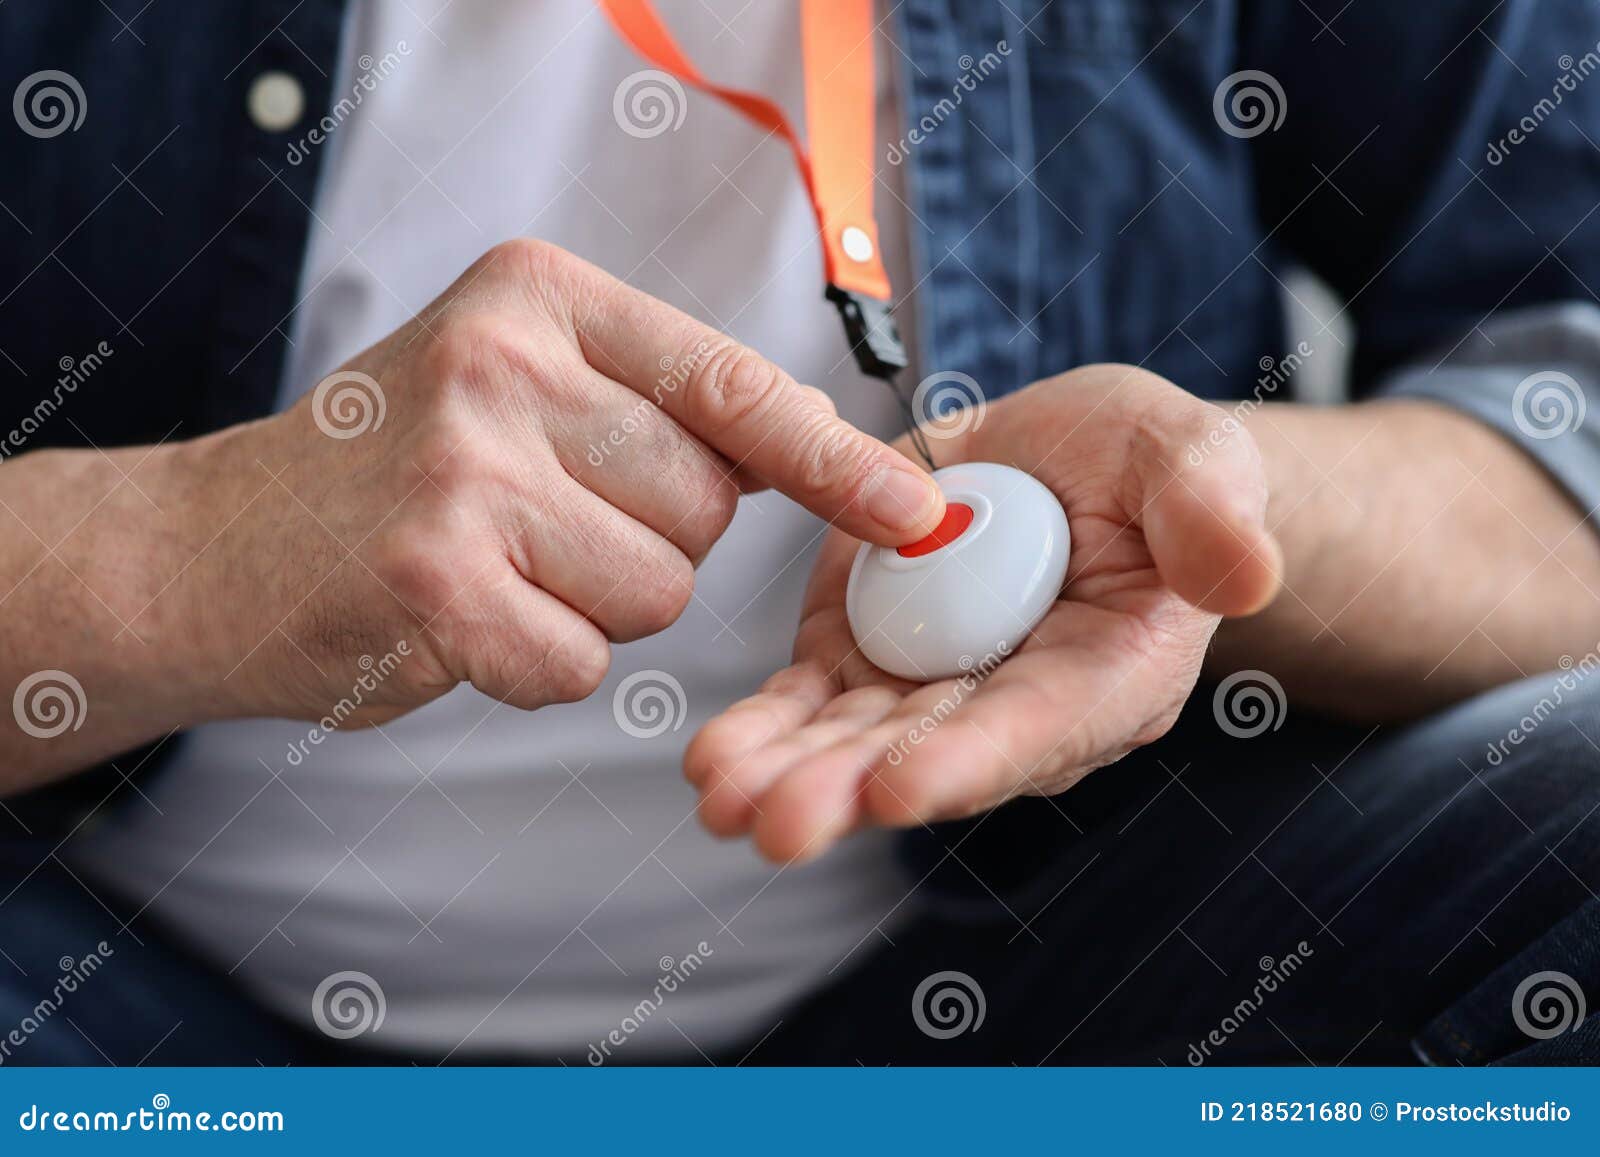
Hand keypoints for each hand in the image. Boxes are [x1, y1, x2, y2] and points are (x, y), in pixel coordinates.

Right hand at [145, 239, 944, 726]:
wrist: (215, 547)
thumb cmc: (396, 472)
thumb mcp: (518, 381)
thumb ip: (657, 399)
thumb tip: (820, 436)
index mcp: (539, 296)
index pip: (733, 384)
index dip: (835, 458)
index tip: (918, 510)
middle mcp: (502, 363)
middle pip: (704, 506)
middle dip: (649, 540)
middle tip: (537, 523)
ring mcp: (461, 468)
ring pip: (656, 592)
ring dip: (593, 607)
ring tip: (495, 566)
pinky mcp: (431, 576)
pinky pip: (580, 663)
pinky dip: (533, 665)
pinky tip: (459, 620)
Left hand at [684, 364, 1282, 861]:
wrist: (1072, 461)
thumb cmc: (1143, 464)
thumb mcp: (1188, 454)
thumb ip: (1210, 509)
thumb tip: (1248, 576)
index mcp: (1110, 668)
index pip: (1040, 724)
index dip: (971, 759)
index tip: (899, 791)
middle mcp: (1016, 701)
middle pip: (931, 756)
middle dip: (850, 791)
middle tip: (776, 821)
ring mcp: (934, 685)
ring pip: (857, 742)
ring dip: (789, 773)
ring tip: (721, 798)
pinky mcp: (868, 654)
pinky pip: (814, 701)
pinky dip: (765, 728)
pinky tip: (713, 759)